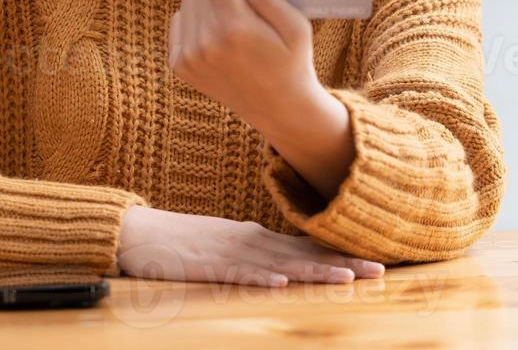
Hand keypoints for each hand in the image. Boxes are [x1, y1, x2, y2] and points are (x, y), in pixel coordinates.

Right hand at [115, 205, 384, 285]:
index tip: (376, 262)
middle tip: (379, 271)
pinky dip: (259, 279)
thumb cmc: (185, 244)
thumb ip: (259, 256)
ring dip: (313, 271)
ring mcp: (229, 252)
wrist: (138, 232)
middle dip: (343, 263)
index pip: (308, 247)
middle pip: (304, 255)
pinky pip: (236, 274)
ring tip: (346, 278)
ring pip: (279, 264)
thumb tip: (291, 267)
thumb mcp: (229, 247)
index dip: (342, 255)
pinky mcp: (205, 266)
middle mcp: (251, 242)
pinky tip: (280, 284)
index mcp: (258, 239)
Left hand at [168, 0, 320, 130]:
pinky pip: (179, 22)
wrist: (278, 108)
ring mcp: (189, 56)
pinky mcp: (180, 66)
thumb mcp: (296, 25)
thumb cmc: (292, 62)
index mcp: (235, 28)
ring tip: (232, 25)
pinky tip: (218, 38)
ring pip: (188, 0)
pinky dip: (196, 23)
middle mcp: (205, 42)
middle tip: (244, 6)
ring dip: (207, 4)